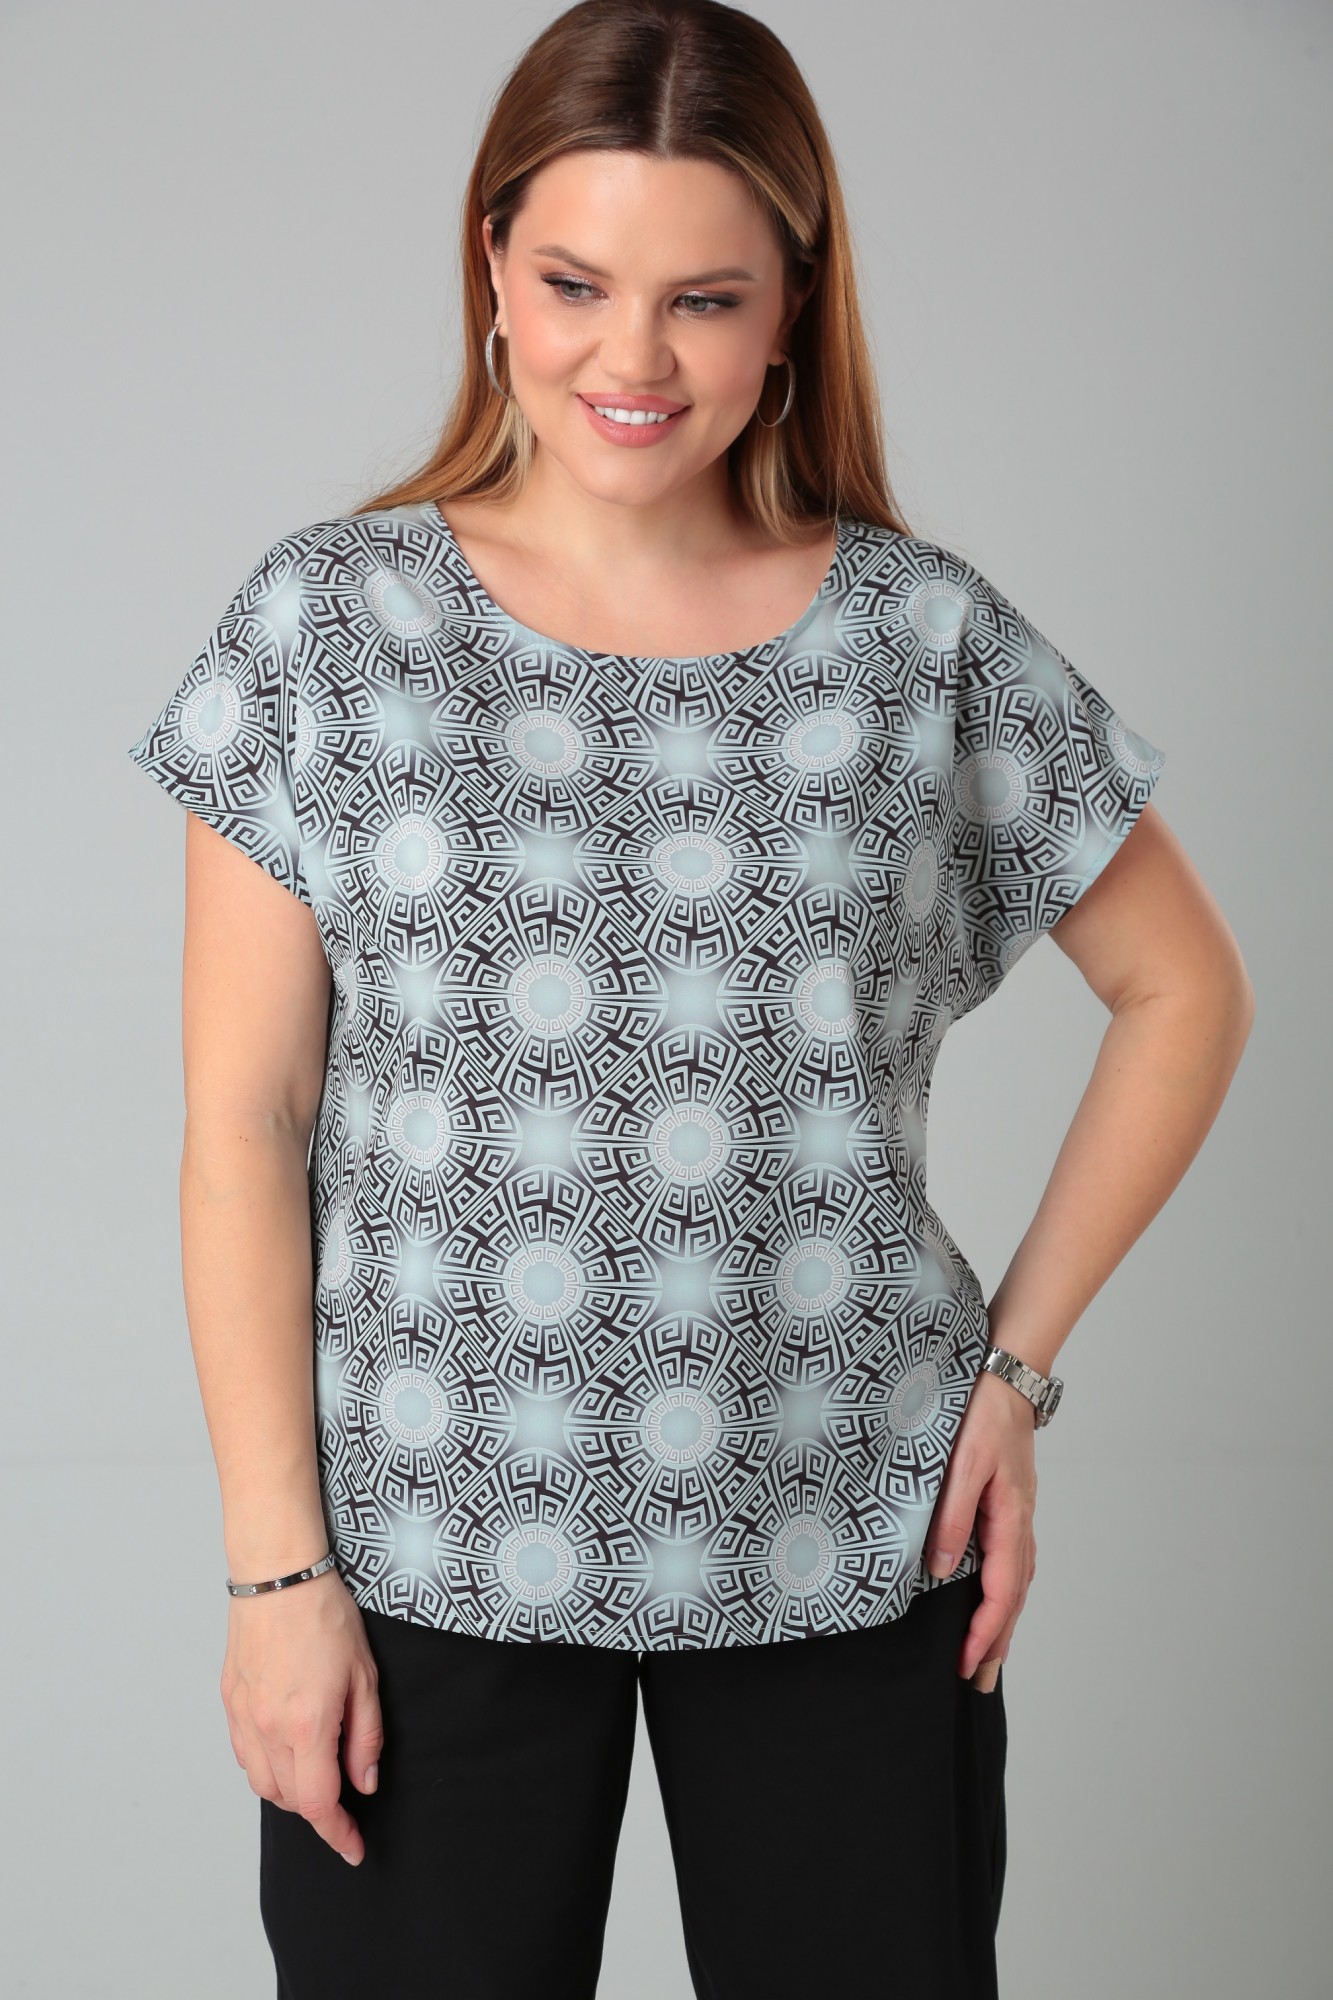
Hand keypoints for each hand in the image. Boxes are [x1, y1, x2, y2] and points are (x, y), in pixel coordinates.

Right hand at [220, 1567, 383, 1865]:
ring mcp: (243, 1716)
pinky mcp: (230, 1701)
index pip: (319, 1804)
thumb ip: (365, 1737)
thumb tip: (363, 1783)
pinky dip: (266, 1767)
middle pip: (289, 1799)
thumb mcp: (364, 1676)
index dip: (337, 1834)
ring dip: (291, 1791)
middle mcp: (267, 1729)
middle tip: (345, 1801)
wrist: (280, 1575)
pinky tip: (286, 1750)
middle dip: (319, 1810)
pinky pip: (245, 1755)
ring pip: (262, 1784)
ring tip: (317, 1774)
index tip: (353, 1848)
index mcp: (306, 1725)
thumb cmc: (325, 1616)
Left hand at [924, 1365, 1038, 1688]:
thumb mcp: (961, 1464)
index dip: (983, 1633)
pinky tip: (996, 1598)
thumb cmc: (981, 1415)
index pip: (1001, 1594)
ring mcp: (1018, 1516)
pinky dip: (1006, 1591)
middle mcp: (1020, 1525)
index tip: (963, 1664)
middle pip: (1013, 1598)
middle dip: (996, 1643)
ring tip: (987, 1655)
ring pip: (1015, 1582)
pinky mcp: (1011, 1505)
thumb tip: (941, 1571)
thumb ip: (952, 1517)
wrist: (1005, 1376)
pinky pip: (1013, 1561)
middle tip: (977, 1682)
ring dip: (1003, 1621)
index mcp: (1010, 1520)